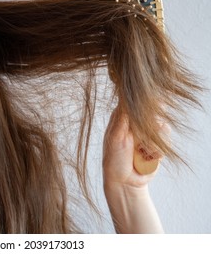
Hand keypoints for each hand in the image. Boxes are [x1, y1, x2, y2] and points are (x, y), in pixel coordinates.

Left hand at [102, 107, 167, 232]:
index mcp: (122, 117)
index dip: (142, 108)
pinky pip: (165, 142)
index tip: (143, 118)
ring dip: (153, 143)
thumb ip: (122, 118)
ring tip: (142, 152)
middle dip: (150, 128)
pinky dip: (157, 151)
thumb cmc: (114, 159)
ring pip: (162, 127)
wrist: (124, 182)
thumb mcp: (115, 137)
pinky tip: (148, 158)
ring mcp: (148, 133)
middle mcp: (135, 123)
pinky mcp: (157, 144)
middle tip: (140, 140)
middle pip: (153, 112)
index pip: (136, 102)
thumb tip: (127, 98)